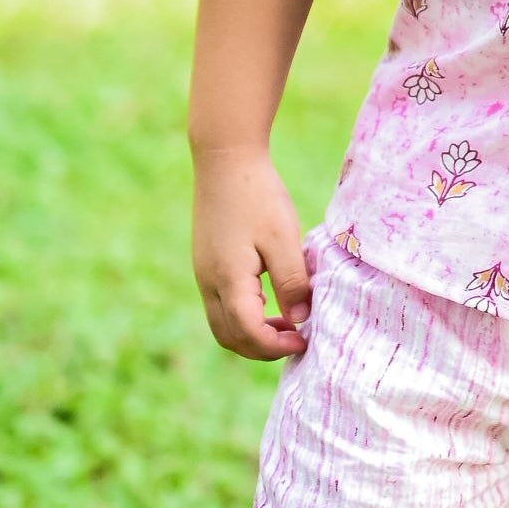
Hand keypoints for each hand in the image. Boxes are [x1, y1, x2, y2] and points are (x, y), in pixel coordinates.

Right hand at [191, 147, 313, 360]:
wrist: (225, 159)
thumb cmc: (257, 195)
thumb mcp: (284, 238)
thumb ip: (292, 282)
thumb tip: (301, 320)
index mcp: (228, 279)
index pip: (248, 333)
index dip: (277, 346)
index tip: (305, 340)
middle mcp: (208, 283)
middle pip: (230, 338)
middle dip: (263, 348)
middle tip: (297, 339)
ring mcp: (203, 274)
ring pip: (222, 325)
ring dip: (252, 334)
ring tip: (287, 323)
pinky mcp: (205, 264)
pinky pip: (219, 307)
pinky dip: (243, 317)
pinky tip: (270, 302)